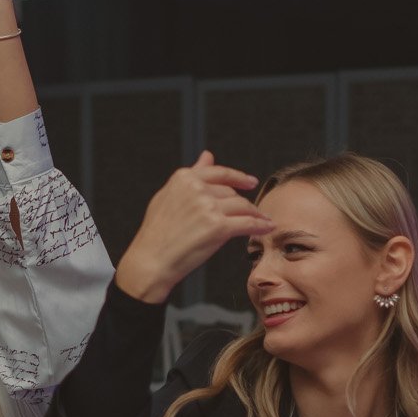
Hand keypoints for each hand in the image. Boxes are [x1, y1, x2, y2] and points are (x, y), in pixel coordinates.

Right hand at [114, 153, 273, 303]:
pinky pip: (247, 223)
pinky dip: (260, 225)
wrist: (150, 261)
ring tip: (262, 220)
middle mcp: (197, 189)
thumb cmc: (156, 234)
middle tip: (249, 214)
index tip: (250, 181)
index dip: (238, 177)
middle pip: (231, 193)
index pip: (220, 173)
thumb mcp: (168, 196)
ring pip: (242, 206)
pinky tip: (267, 227)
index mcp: (184, 178)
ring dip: (255, 214)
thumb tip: (207, 155)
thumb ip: (192, 175)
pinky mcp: (218, 227)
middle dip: (241, 204)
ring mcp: (208, 207)